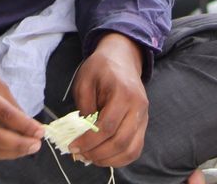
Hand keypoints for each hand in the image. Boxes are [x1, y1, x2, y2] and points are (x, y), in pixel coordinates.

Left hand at [69, 33, 147, 167]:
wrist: (122, 58)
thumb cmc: (101, 67)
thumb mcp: (85, 79)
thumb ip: (84, 106)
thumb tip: (83, 133)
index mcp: (123, 93)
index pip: (107, 126)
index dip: (89, 141)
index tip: (73, 145)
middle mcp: (138, 107)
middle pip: (120, 141)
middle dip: (97, 153)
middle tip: (80, 154)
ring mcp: (144, 117)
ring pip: (131, 150)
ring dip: (109, 159)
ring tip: (90, 158)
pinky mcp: (143, 124)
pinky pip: (135, 148)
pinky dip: (120, 158)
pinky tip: (104, 157)